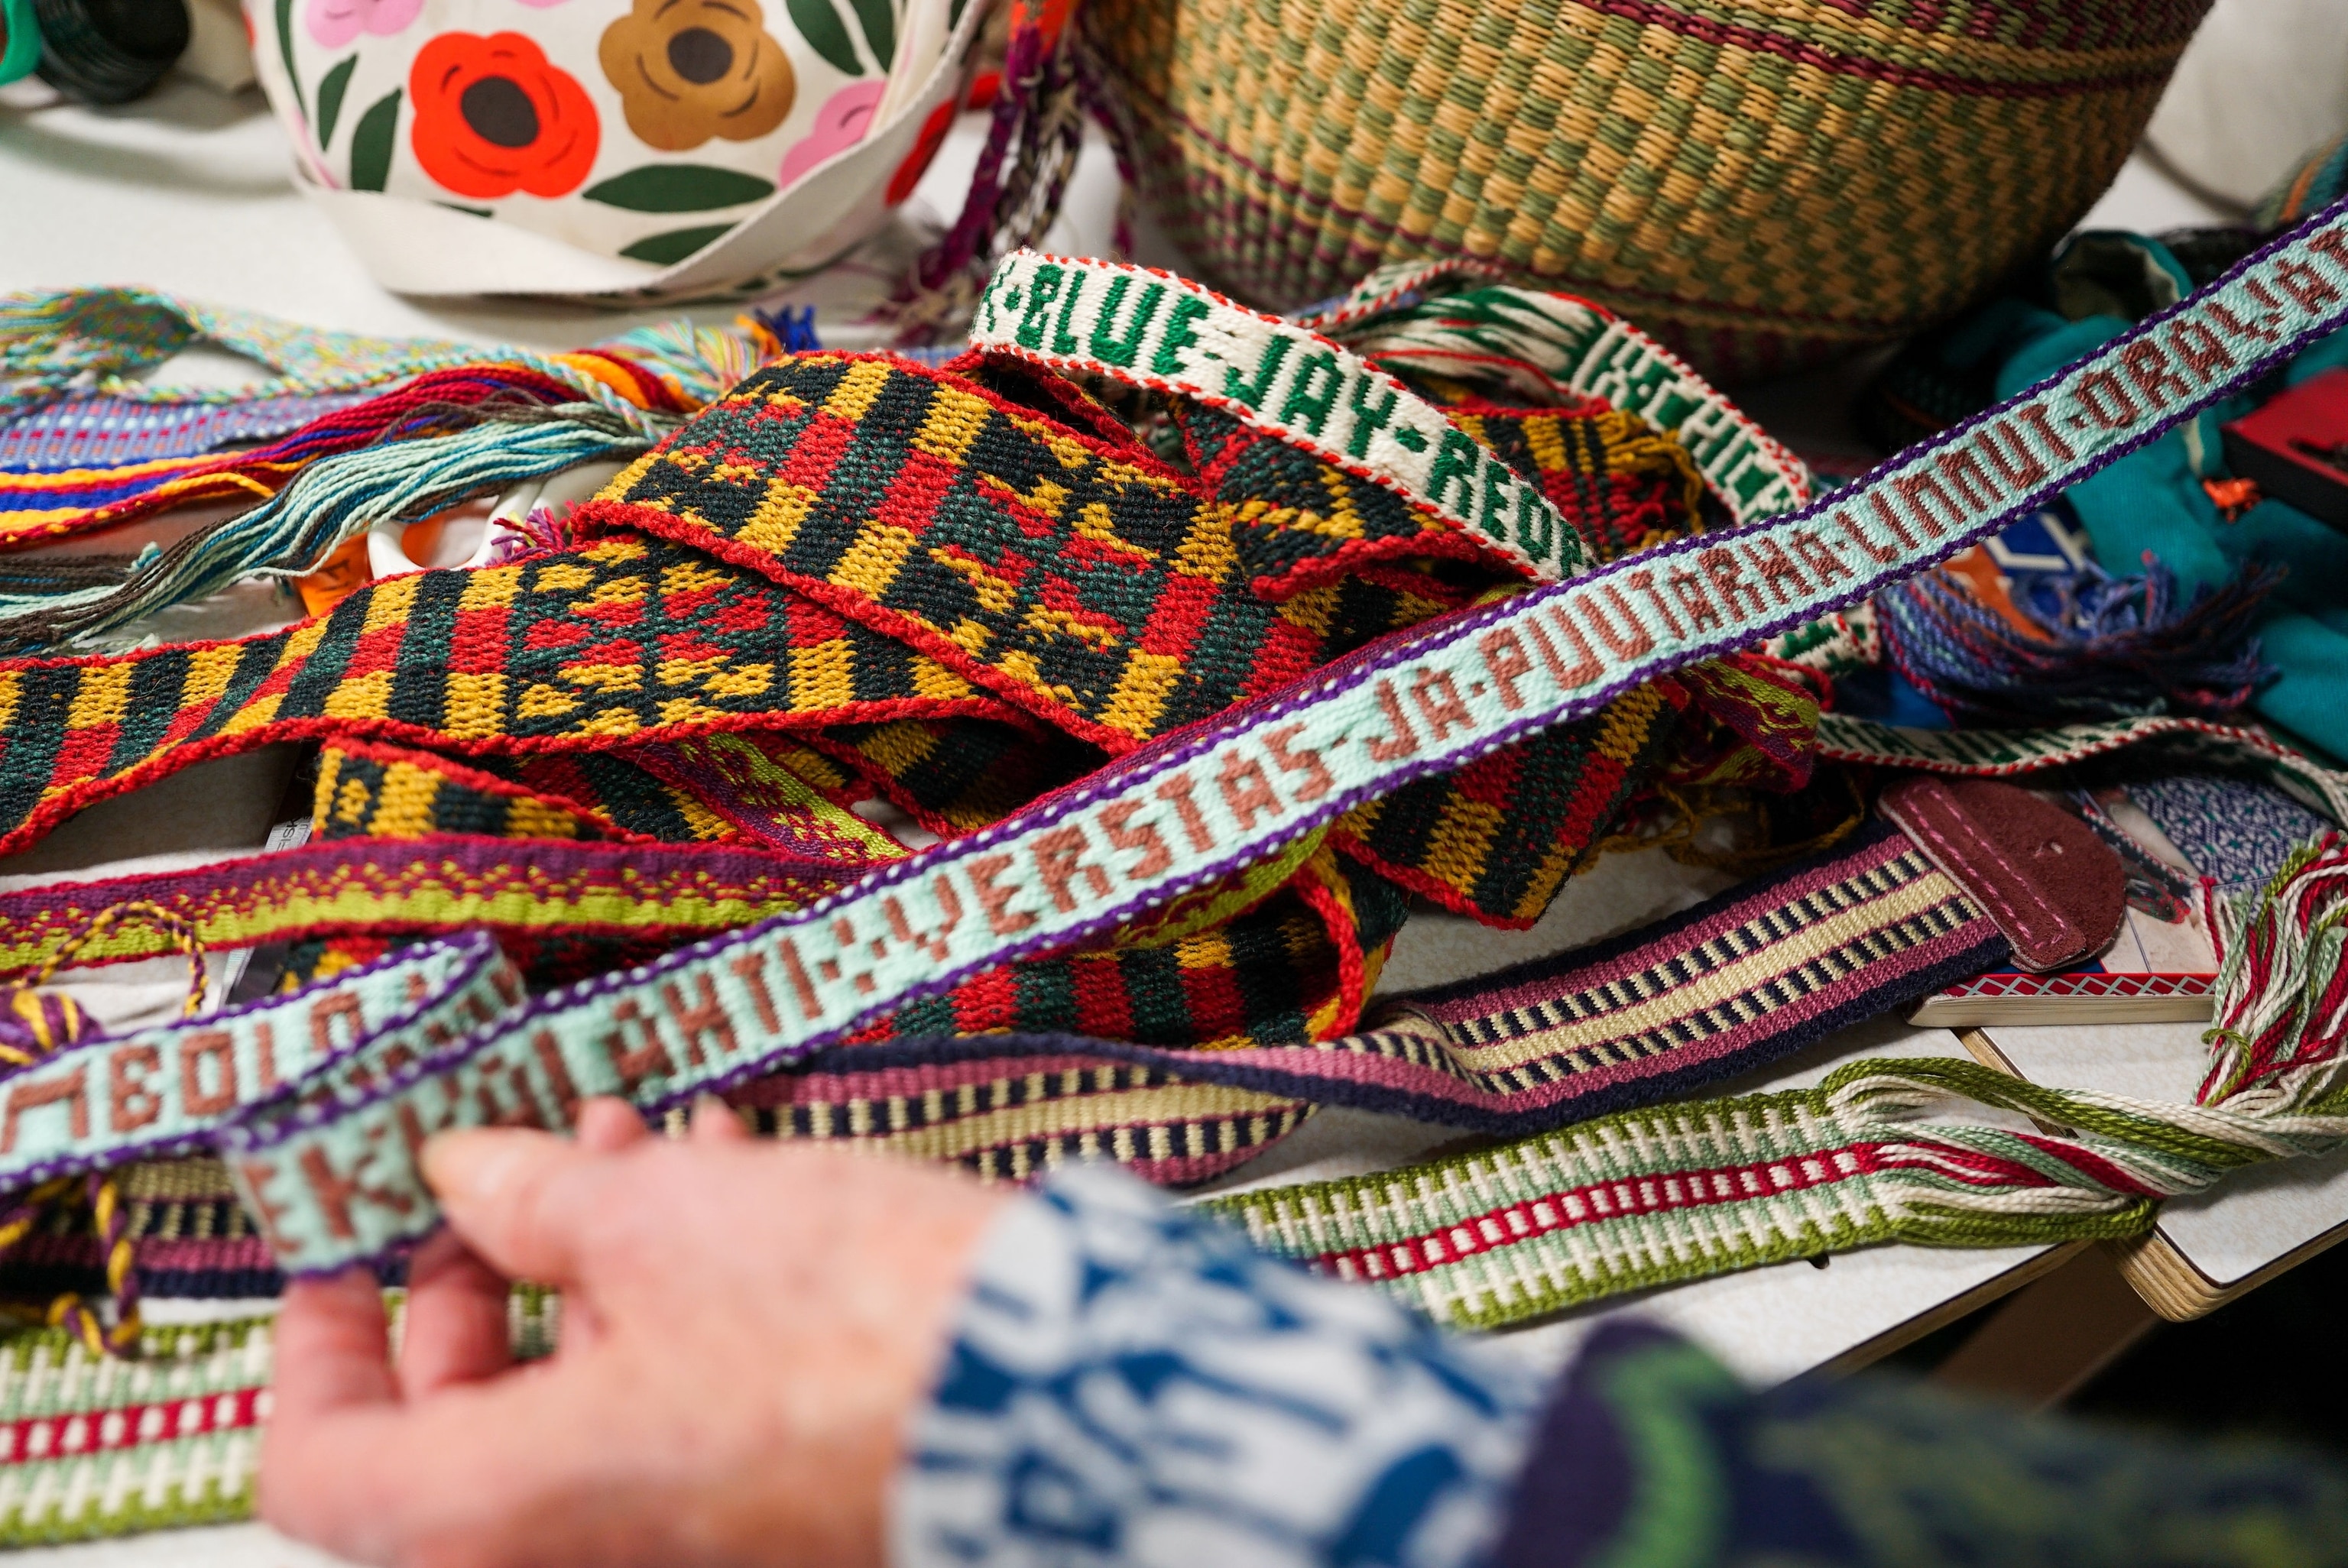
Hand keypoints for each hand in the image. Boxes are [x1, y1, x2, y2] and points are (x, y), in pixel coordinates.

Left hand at [259, 1097, 1014, 1567]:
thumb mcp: (661, 1214)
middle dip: (475, 1279)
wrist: (1048, 1391)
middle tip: (500, 1179)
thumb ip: (532, 1195)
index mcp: (502, 1512)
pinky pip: (664, 1420)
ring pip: (571, 1413)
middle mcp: (577, 1558)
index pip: (317, 1465)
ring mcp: (676, 1546)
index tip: (342, 1251)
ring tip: (630, 1145)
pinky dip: (664, 1316)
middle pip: (446, 1435)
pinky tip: (719, 1191)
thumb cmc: (854, 1327)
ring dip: (583, 1274)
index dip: (310, 1344)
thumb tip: (465, 1176)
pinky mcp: (761, 1516)